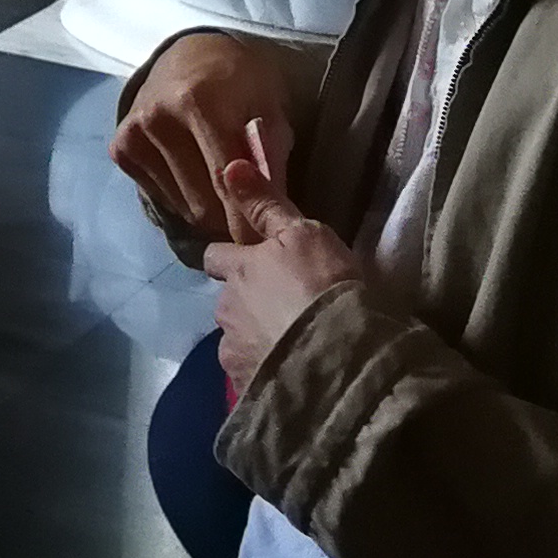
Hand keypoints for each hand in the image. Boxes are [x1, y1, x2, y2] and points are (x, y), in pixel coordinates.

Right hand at [110, 28, 302, 250]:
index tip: (261, 245)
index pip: (223, 180)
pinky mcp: (120, 147)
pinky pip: (159, 197)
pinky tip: (194, 175)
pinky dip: (182, 197)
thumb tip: (270, 209)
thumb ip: (271, 157)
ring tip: (222, 190)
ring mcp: (133, 133)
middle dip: (228, 218)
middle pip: (200, 202)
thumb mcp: (271, 110)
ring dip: (205, 209)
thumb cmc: (242, 82)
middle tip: (247, 213)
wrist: (194, 53)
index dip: (244, 221)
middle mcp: (157, 118)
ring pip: (180, 206)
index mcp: (198, 103)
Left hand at [210, 136, 364, 392]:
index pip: (215, 257)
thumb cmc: (326, 286)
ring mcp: (233, 353)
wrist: (342, 358)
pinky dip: (269, 377)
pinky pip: (253, 379)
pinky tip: (295, 381)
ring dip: (260, 343)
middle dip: (249, 307)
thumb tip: (228, 166)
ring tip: (296, 351)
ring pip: (240, 342)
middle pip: (229, 303)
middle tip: (286, 313)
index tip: (247, 264)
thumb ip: (267, 204)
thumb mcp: (305, 234)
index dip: (230, 259)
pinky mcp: (247, 391)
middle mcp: (225, 310)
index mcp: (236, 271)